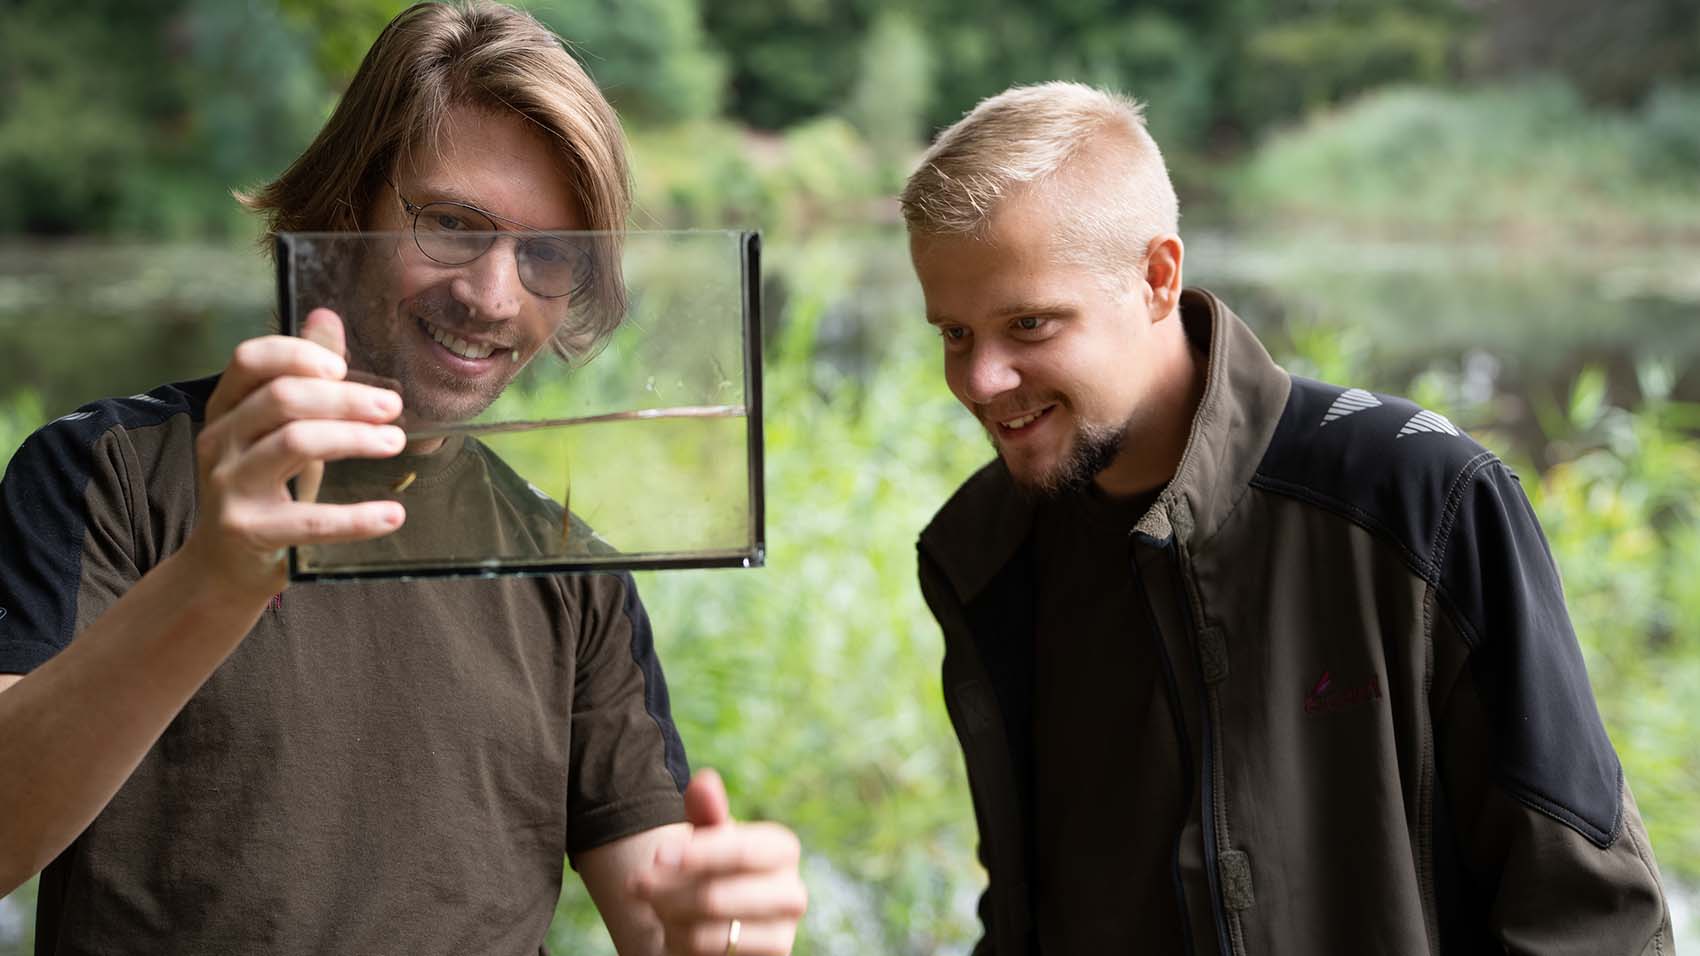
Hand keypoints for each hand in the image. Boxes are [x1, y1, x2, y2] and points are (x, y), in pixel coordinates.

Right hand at [183, 308, 406, 597]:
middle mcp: (219, 441)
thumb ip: (302, 376)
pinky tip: (393, 514)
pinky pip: (310, 519)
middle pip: (282, 399)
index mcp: (226, 408)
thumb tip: (325, 316)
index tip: (342, 366)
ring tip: (395, 442)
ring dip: (355, 438)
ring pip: (295, 444)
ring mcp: (229, 486)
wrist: (222, 564)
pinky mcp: (249, 530)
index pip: (250, 360)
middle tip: (392, 407)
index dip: (298, 354)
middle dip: (345, 398)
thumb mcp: (277, 428)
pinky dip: (358, 518)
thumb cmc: (262, 484)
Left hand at [630, 769, 806, 954]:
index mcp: (782, 849)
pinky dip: (682, 941)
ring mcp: (784, 932)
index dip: (696, 854)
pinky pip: (713, 953)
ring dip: (669, 916)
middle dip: (666, 892)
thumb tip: (704, 781)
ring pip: (709, 929)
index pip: (739, 851)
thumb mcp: (705, 838)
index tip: (657, 856)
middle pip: (716, 896)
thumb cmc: (711, 869)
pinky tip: (675, 931)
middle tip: (637, 886)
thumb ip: (705, 811)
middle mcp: (793, 892)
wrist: (717, 923)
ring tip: (657, 906)